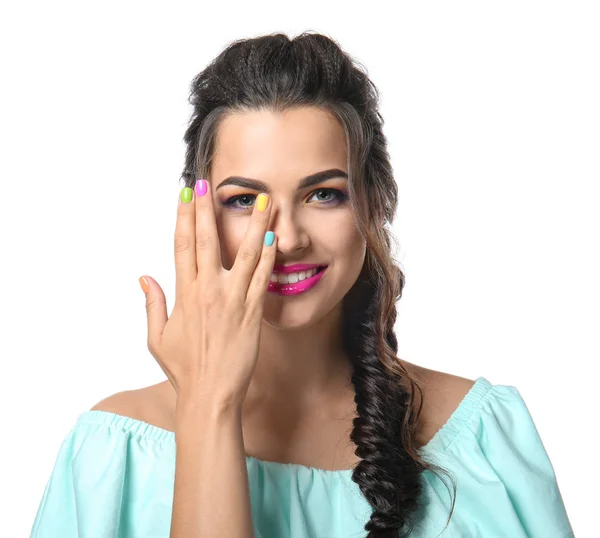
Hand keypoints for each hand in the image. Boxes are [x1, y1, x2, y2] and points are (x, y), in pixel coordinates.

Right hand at [138, 179, 276, 410]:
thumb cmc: (184, 369)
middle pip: (206, 240)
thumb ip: (152, 304)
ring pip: (243, 253)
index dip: (183, 216)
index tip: (185, 194)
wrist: (211, 395)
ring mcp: (232, 300)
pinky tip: (273, 237)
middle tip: (210, 183)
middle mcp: (208, 291)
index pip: (181, 245)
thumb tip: (143, 276)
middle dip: (207, 209)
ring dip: (253, 224)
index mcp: (184, 294)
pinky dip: (267, 257)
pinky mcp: (253, 312)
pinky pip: (262, 278)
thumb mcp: (157, 338)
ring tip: (261, 200)